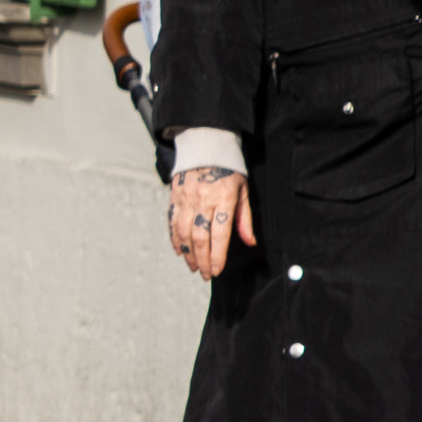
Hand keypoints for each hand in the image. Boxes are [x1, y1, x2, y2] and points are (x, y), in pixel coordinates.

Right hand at [167, 166, 251, 281]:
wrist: (205, 145)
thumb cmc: (229, 170)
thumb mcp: (243, 191)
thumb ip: (244, 219)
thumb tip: (250, 242)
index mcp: (223, 200)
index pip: (219, 234)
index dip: (217, 255)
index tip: (216, 271)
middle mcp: (202, 201)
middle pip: (199, 238)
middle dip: (202, 260)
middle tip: (205, 275)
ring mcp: (186, 200)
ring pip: (183, 233)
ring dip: (188, 253)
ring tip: (193, 267)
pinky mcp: (174, 197)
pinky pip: (171, 222)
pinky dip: (174, 239)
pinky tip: (180, 251)